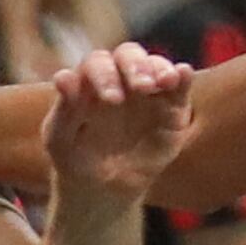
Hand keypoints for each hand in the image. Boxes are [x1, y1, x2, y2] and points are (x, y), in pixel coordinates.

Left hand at [41, 45, 194, 202]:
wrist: (104, 188)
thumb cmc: (76, 158)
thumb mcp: (62, 140)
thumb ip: (64, 110)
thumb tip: (63, 77)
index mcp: (91, 80)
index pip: (98, 63)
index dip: (104, 75)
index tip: (111, 99)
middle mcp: (120, 78)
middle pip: (129, 56)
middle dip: (135, 67)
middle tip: (141, 87)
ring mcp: (148, 91)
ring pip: (156, 65)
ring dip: (160, 69)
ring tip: (164, 82)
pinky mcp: (172, 108)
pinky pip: (180, 88)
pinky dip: (183, 78)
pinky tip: (183, 74)